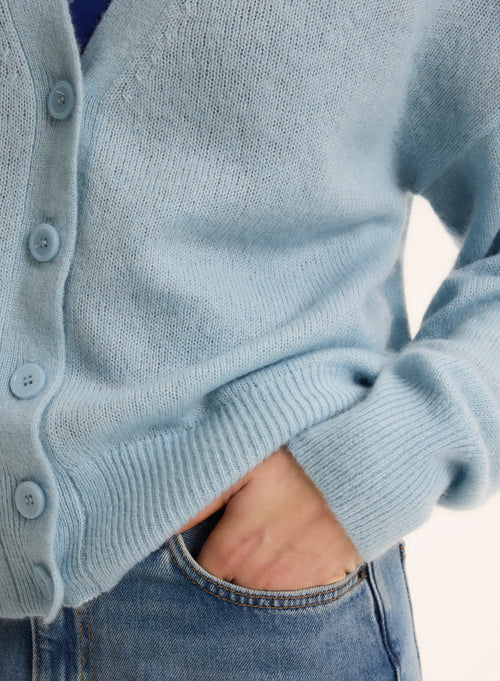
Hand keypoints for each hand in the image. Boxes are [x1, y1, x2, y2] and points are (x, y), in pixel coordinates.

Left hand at [176, 446, 364, 590]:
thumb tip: (157, 521)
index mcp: (233, 550)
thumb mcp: (241, 464)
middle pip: (229, 583)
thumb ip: (198, 497)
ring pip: (261, 589)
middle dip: (231, 562)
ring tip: (272, 534)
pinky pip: (297, 593)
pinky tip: (297, 546)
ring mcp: (293, 588)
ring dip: (261, 570)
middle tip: (247, 527)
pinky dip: (293, 574)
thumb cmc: (298, 460)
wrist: (361, 469)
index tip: (212, 532)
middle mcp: (258, 579)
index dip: (203, 549)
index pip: (198, 572)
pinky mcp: (323, 586)